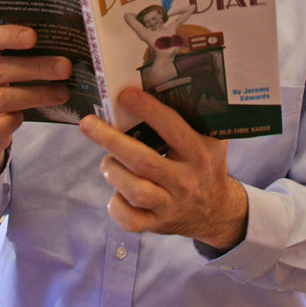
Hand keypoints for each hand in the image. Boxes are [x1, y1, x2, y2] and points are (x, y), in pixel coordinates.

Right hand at [0, 24, 71, 181]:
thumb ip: (11, 52)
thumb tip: (52, 41)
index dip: (5, 36)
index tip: (34, 37)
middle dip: (36, 68)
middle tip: (65, 67)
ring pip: (1, 99)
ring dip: (37, 95)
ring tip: (62, 92)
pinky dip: (14, 121)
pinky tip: (24, 116)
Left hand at [79, 88, 247, 250]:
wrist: (217, 211)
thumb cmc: (206, 165)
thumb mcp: (211, 140)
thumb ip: (194, 117)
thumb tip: (163, 82)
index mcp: (199, 153)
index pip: (171, 127)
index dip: (147, 109)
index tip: (124, 94)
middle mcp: (185, 180)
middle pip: (143, 160)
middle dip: (111, 140)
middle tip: (88, 123)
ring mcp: (171, 205)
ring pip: (134, 189)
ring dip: (113, 170)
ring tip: (106, 159)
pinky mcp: (158, 224)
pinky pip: (130, 220)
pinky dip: (116, 205)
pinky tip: (115, 191)